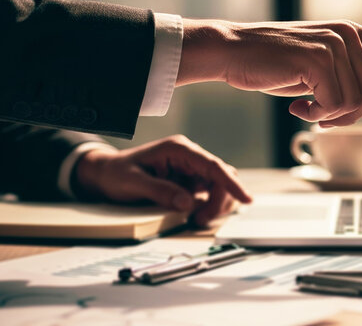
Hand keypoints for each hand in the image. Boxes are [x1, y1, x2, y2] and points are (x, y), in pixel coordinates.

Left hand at [73, 135, 251, 226]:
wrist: (106, 175)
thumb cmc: (117, 173)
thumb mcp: (133, 182)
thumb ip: (160, 191)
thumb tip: (187, 203)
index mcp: (179, 149)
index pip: (213, 165)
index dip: (231, 183)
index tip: (246, 198)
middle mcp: (190, 158)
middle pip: (221, 177)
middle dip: (218, 201)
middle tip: (199, 220)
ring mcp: (191, 170)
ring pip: (219, 187)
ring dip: (215, 205)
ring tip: (195, 220)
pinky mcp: (190, 183)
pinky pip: (210, 194)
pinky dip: (209, 207)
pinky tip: (195, 215)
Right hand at [176, 19, 361, 126]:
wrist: (233, 52)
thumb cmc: (272, 64)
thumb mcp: (317, 72)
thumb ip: (347, 78)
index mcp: (351, 35)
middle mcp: (349, 35)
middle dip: (348, 114)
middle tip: (316, 114)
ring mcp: (336, 44)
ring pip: (357, 103)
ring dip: (328, 116)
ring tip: (303, 105)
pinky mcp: (320, 58)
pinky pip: (335, 106)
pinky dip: (316, 115)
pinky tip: (295, 105)